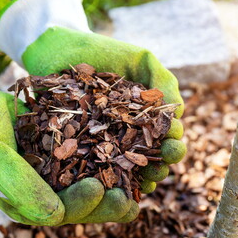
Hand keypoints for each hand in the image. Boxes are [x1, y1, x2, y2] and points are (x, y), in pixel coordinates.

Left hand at [0, 0, 185, 223]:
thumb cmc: (103, 52)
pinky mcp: (79, 149)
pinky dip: (107, 180)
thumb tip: (178, 112)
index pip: (166, 137)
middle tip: (161, 167)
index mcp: (146, 117)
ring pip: (127, 169)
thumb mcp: (140, 60)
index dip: (172, 144)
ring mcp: (104, 143)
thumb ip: (163, 80)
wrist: (59, 49)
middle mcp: (128, 134)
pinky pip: (95, 169)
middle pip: (150, 158)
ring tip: (143, 183)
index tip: (171, 143)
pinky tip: (114, 187)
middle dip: (160, 166)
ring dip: (139, 180)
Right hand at [0, 57, 139, 224]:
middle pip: (81, 205)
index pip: (59, 212)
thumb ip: (21, 186)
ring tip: (140, 185)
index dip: (83, 204)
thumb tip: (56, 216)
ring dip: (115, 187)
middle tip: (129, 198)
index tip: (99, 187)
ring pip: (90, 186)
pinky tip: (133, 156)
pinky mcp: (65, 154)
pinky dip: (111, 162)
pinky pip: (90, 163)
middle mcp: (43, 193)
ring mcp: (55, 174)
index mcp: (25, 203)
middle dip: (107, 204)